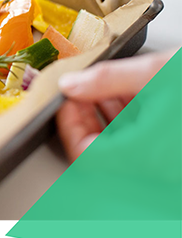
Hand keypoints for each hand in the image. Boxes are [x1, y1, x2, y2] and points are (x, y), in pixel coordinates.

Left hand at [56, 49, 176, 161]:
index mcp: (145, 153)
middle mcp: (155, 165)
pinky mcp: (172, 152)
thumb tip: (71, 84)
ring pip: (117, 146)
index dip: (68, 125)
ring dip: (104, 116)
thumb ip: (106, 79)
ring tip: (106, 88)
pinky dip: (126, 120)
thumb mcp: (154, 72)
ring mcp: (164, 162)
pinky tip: (129, 95)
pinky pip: (138, 144)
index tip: (66, 100)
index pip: (83, 154)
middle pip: (97, 150)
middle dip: (84, 116)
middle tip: (83, 91)